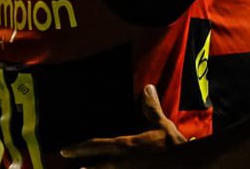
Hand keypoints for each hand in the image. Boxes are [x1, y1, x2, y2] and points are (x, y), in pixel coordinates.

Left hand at [60, 84, 185, 166]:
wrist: (184, 165)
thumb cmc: (171, 146)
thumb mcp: (161, 125)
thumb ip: (151, 108)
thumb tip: (147, 88)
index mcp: (124, 146)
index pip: (95, 146)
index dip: (79, 147)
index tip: (65, 150)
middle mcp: (120, 163)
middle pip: (94, 166)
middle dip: (83, 165)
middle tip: (72, 167)